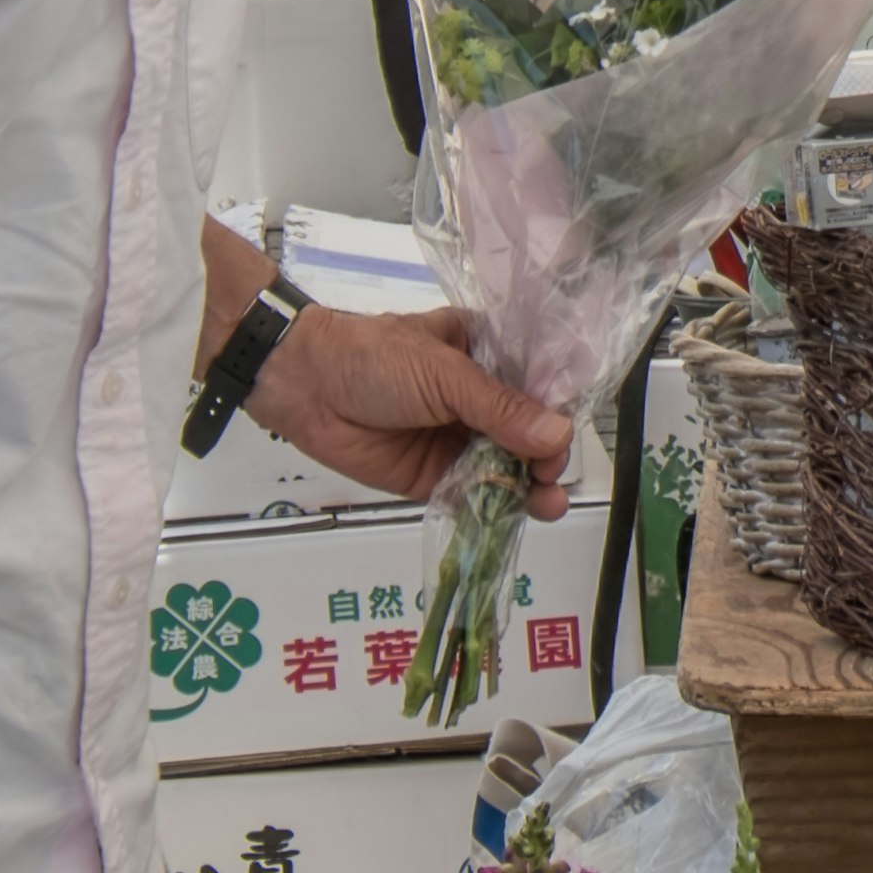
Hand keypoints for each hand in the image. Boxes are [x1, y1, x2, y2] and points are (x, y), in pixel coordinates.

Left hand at [249, 302, 575, 519]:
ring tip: (548, 504)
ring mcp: (456, 439)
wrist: (303, 386)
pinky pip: (472, 494)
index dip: (557, 410)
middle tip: (550, 475)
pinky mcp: (434, 475)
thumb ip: (500, 408)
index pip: (536, 384)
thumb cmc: (373, 358)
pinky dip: (495, 507)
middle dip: (545, 456)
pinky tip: (518, 516)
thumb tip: (559, 435)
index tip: (569, 435)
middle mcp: (477, 399)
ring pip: (505, 466)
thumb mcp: (444, 373)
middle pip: (527, 432)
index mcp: (485, 356)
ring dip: (528, 486)